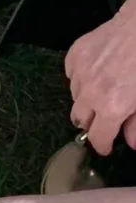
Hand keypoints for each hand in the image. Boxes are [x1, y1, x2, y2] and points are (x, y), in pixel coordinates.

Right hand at [66, 0, 135, 154]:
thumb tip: (130, 142)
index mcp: (110, 107)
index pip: (97, 137)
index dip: (102, 146)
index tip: (105, 147)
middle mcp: (89, 93)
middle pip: (79, 119)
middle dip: (92, 122)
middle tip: (105, 118)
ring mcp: (79, 73)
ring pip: (75, 97)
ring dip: (86, 99)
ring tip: (103, 90)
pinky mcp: (74, 55)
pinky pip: (72, 75)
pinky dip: (82, 78)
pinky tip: (97, 71)